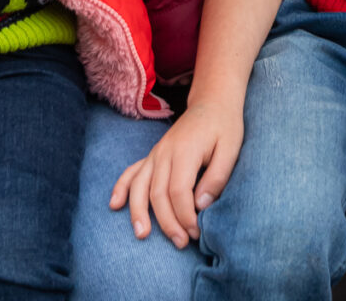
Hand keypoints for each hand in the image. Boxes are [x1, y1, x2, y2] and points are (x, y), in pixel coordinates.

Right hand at [111, 101, 244, 247]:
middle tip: (180, 243)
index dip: (185, 216)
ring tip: (142, 235)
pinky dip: (121, 188)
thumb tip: (201, 205)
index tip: (196, 233)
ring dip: (139, 212)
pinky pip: (131, 172)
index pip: (179, 192)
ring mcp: (156, 154)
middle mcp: (165, 153)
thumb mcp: (231, 150)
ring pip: (140, 186)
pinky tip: (115, 205)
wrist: (212, 103)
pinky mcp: (152, 155)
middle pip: (158, 194)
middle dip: (167, 222)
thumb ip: (217, 177)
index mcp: (185, 151)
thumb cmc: (224, 127)